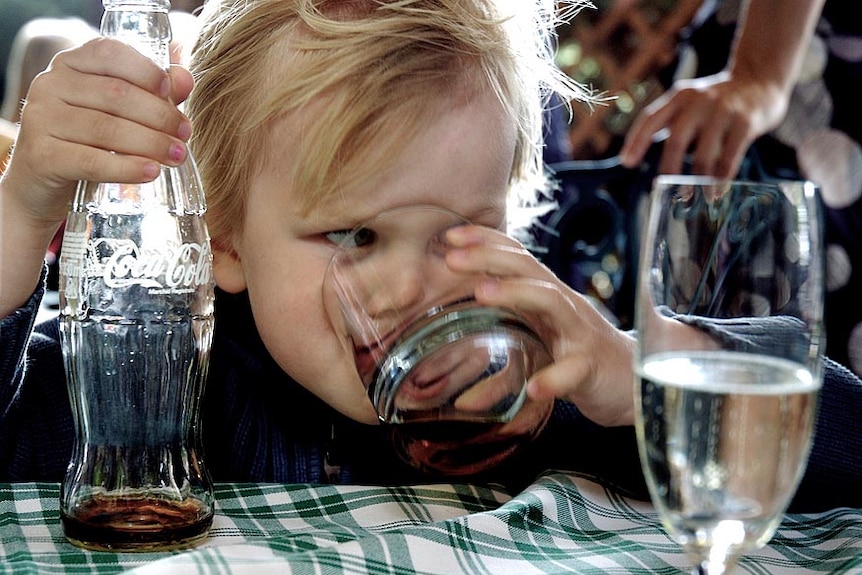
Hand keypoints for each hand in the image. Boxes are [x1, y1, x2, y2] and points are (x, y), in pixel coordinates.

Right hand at [2, 37, 193, 226]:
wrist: (45, 180)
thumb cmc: (90, 139)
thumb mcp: (121, 112)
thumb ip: (155, 93)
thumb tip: (185, 78)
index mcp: (72, 63)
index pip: (110, 53)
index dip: (146, 70)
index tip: (172, 93)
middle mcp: (51, 84)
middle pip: (115, 94)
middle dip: (159, 115)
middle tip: (185, 135)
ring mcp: (41, 118)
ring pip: (106, 128)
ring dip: (150, 143)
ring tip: (177, 156)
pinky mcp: (41, 155)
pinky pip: (91, 161)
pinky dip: (127, 168)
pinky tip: (151, 172)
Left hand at [444, 224, 636, 426]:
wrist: (638, 384)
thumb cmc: (579, 358)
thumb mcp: (539, 344)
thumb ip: (503, 349)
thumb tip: (457, 380)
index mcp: (547, 297)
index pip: (517, 258)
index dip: (486, 241)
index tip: (449, 235)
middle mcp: (564, 307)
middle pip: (529, 270)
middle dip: (489, 257)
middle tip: (451, 256)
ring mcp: (580, 334)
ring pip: (552, 303)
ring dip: (515, 293)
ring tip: (480, 293)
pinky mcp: (592, 368)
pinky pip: (574, 370)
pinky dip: (555, 378)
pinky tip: (535, 387)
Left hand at [619, 71, 789, 177]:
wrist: (760, 78)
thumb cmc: (717, 101)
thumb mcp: (689, 102)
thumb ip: (668, 123)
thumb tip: (634, 156)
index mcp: (679, 96)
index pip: (650, 118)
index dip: (636, 140)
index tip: (627, 163)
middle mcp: (699, 101)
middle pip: (676, 140)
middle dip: (669, 169)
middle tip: (665, 192)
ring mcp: (724, 111)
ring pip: (704, 154)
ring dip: (697, 181)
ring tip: (695, 199)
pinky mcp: (746, 123)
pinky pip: (730, 157)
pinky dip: (721, 178)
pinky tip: (717, 192)